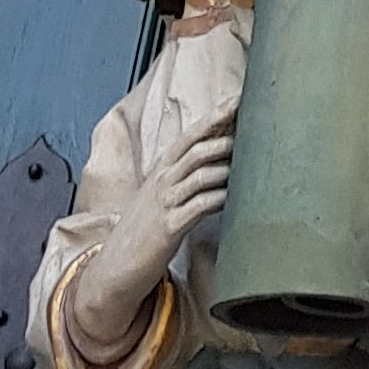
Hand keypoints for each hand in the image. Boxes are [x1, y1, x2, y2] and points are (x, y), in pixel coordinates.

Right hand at [66, 117, 236, 351]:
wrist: (115, 268)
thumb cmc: (144, 230)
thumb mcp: (160, 195)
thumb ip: (184, 176)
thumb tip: (220, 156)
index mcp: (161, 169)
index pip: (189, 135)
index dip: (214, 116)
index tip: (237, 99)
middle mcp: (162, 181)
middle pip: (196, 148)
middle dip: (224, 133)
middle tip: (254, 121)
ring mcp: (165, 203)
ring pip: (200, 173)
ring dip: (227, 164)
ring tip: (251, 158)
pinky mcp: (169, 227)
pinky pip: (199, 205)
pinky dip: (219, 197)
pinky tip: (235, 194)